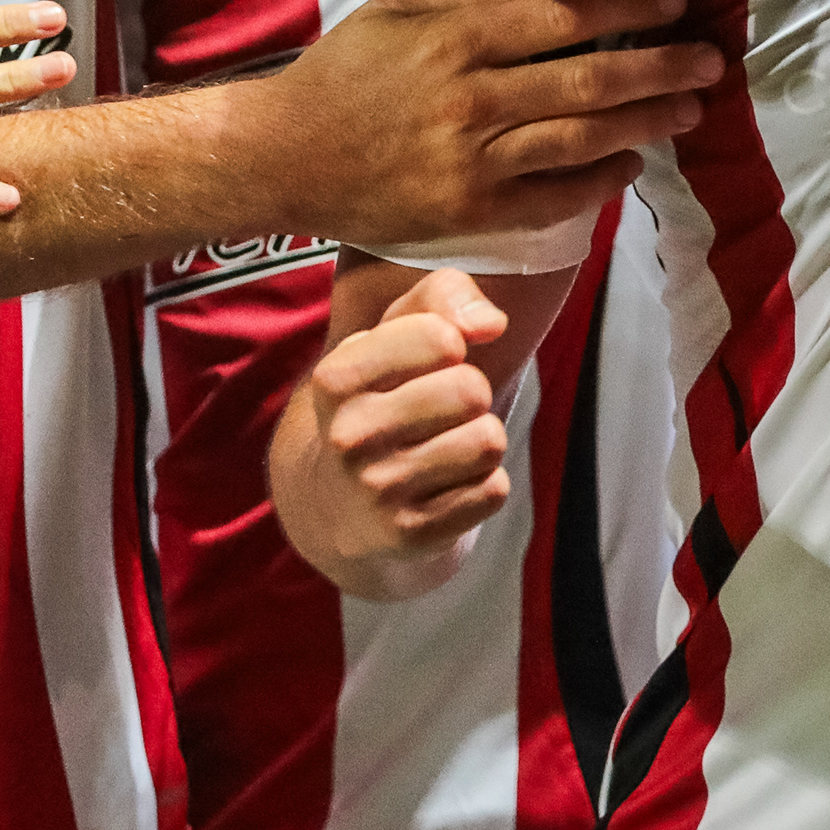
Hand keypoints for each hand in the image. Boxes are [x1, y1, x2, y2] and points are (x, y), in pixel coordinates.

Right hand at [276, 0, 719, 243]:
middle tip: (711, 58)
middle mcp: (471, 97)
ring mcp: (474, 158)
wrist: (282, 157)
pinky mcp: (471, 209)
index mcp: (455, 38)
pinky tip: (632, 163)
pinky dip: (601, 180)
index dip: (626, 6)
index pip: (561, 16)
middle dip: (660, 66)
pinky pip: (554, 196)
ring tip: (689, 109)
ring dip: (646, 122)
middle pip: (587, 78)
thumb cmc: (343, 75)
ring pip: (582, 137)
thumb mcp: (397, 11)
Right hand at [292, 264, 518, 596]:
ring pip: (488, 442)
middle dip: (474, 394)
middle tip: (445, 409)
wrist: (341, 506)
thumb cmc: (386, 396)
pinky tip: (448, 486)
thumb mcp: (396, 332)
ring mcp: (377, 491)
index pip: (441, 336)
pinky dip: (484, 485)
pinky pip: (493, 491)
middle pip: (472, 390)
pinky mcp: (410, 534)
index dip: (456, 342)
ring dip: (482, 441)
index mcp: (336, 378)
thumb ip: (444, 295)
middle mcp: (348, 436)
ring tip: (448, 445)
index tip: (438, 356)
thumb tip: (491, 323)